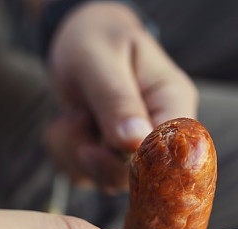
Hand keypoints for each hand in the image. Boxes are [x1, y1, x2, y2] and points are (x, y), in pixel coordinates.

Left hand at [45, 2, 197, 191]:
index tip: (100, 148)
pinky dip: (64, 154)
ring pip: (104, 180)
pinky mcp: (106, 157)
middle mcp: (157, 131)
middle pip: (138, 177)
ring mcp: (132, 149)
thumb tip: (135, 142)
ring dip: (74, 152)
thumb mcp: (100, 61)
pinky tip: (66, 125)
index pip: (172, 152)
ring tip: (72, 114)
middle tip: (77, 120)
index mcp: (172, 102)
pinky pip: (83, 175)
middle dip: (97, 158)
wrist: (77, 39)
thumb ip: (117, 100)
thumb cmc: (94, 40)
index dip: (138, 164)